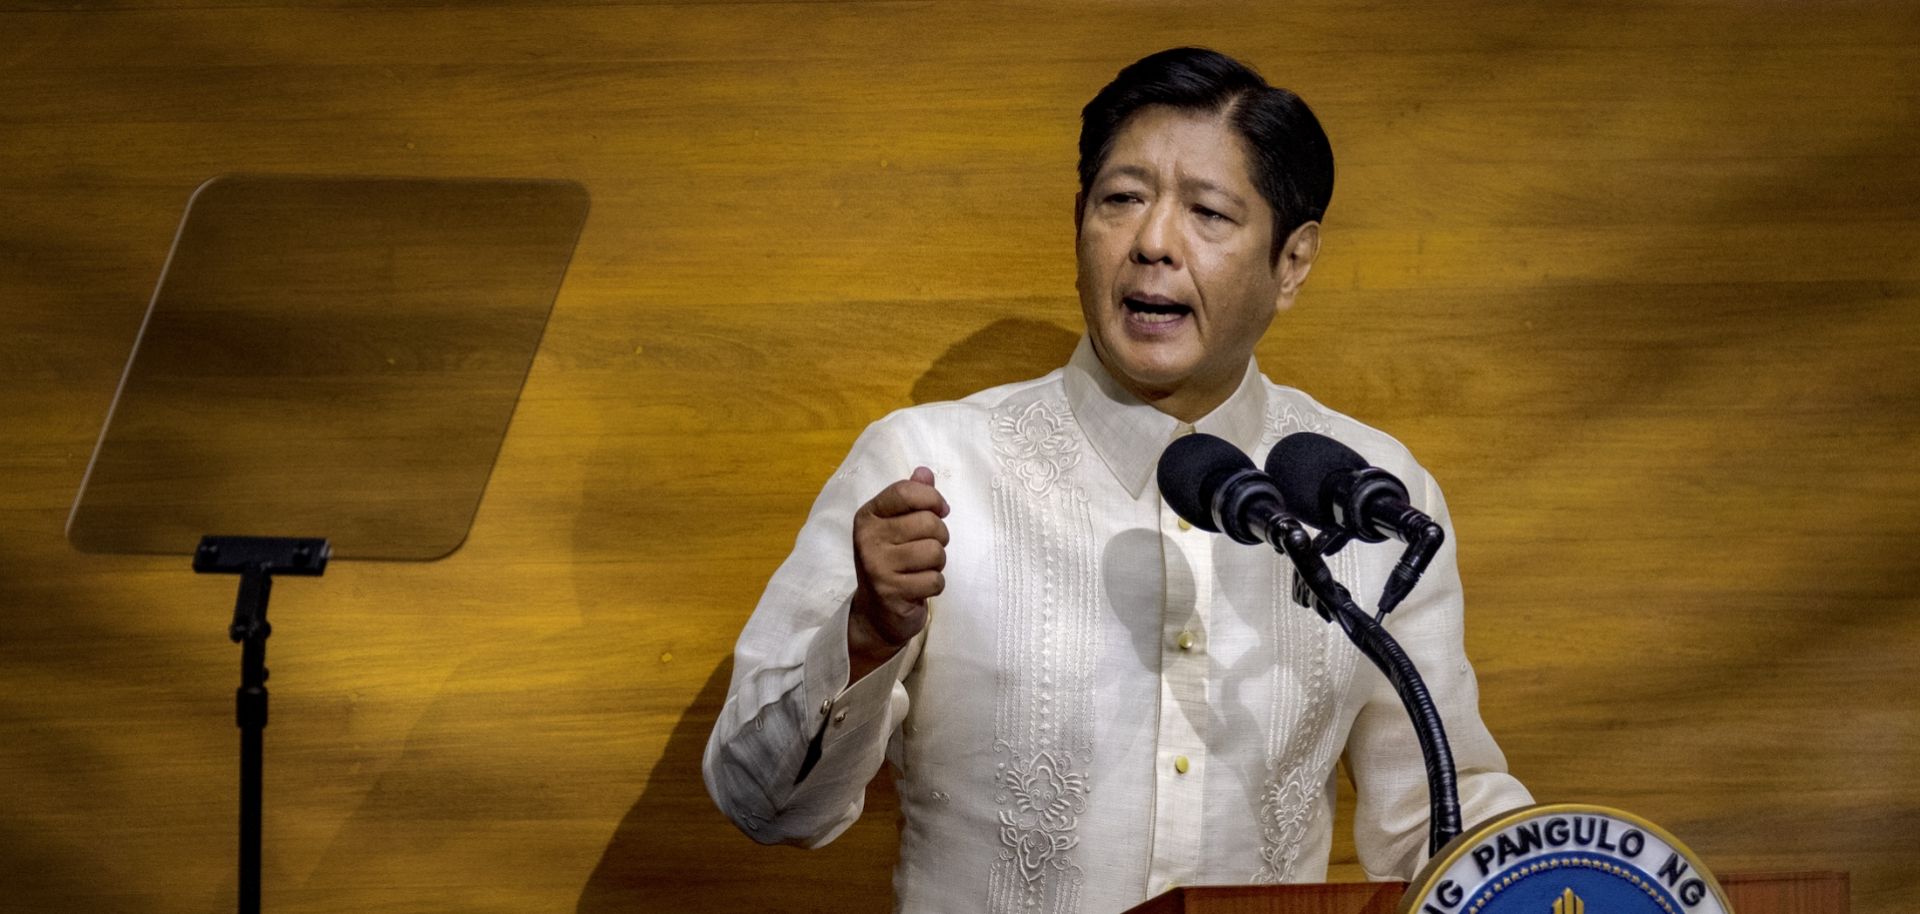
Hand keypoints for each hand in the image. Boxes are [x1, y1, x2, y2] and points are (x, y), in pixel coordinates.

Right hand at [848, 466, 948, 678]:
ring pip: (935, 552)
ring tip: (921, 569)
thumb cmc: (892, 561)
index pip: (905, 492)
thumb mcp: (897, 526)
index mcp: (868, 516)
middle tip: (928, 548)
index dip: (932, 498)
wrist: (876, 613)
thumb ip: (912, 498)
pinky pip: (935, 580)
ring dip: (938, 563)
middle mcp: (868, 539)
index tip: (941, 510)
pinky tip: (919, 588)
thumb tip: (925, 472)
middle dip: (940, 537)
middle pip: (928, 522)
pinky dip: (934, 585)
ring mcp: (877, 566)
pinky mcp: (891, 592)